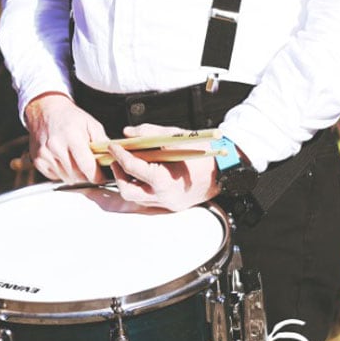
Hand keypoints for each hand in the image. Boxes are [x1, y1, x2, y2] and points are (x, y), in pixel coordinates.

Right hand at [23, 92, 108, 183]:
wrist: (45, 111)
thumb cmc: (69, 117)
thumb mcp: (91, 124)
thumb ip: (103, 142)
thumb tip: (114, 158)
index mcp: (72, 137)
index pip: (87, 167)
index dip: (97, 176)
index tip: (100, 176)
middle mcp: (56, 146)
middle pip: (77, 175)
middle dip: (86, 174)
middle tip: (89, 165)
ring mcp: (45, 154)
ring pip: (67, 178)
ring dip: (74, 174)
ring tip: (75, 159)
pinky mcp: (38, 160)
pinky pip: (55, 176)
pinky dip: (62, 172)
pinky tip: (63, 160)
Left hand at [106, 123, 220, 211]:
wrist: (226, 170)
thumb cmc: (205, 153)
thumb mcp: (176, 136)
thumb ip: (149, 133)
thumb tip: (128, 133)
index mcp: (166, 180)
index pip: (133, 168)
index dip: (119, 155)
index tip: (113, 146)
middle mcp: (165, 197)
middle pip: (128, 192)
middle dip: (118, 174)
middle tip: (115, 158)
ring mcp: (168, 205)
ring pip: (136, 200)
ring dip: (127, 182)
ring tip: (125, 166)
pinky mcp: (171, 206)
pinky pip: (147, 202)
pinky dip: (138, 190)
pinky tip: (137, 177)